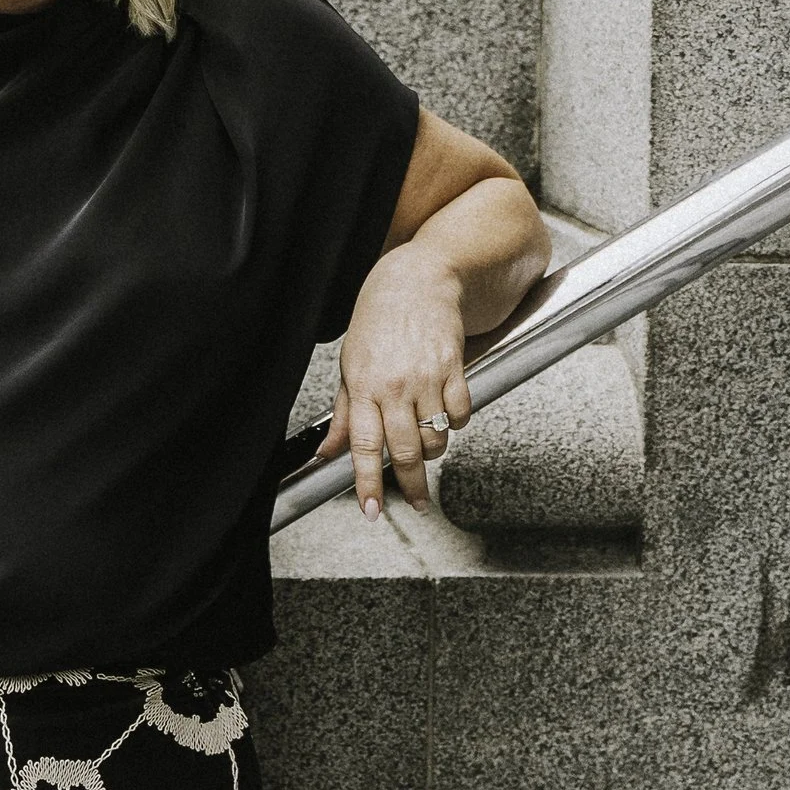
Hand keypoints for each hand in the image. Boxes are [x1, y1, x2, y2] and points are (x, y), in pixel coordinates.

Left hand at [331, 246, 470, 515]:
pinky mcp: (454, 369)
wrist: (419, 278)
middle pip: (405, 451)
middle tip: (419, 503)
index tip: (372, 511)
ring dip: (433, 451)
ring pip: (436, 437)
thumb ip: (343, 413)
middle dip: (412, 485)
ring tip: (427, 447)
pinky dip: (456, 424)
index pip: (363, 446)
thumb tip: (328, 451)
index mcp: (363, 386)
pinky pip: (461, 413)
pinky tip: (447, 418)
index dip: (367, 484)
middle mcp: (395, 386)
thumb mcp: (350, 364)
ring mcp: (427, 378)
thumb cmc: (379, 317)